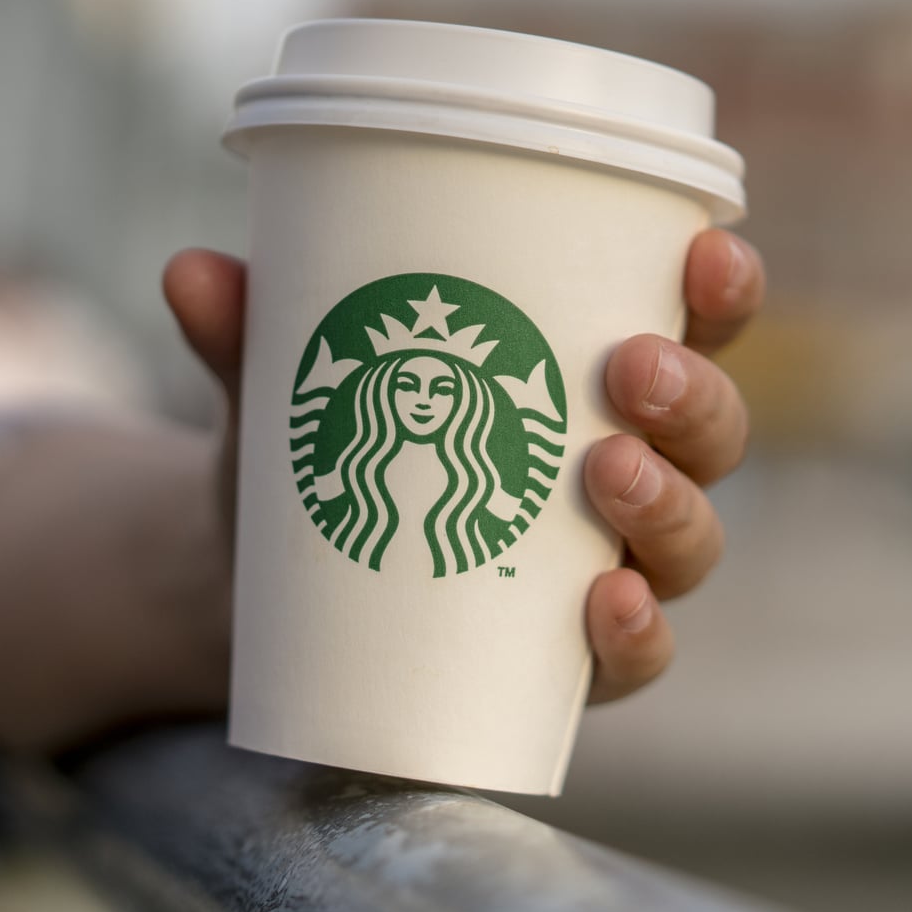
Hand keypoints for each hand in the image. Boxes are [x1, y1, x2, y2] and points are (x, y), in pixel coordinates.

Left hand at [165, 229, 763, 707]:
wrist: (265, 591)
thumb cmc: (319, 445)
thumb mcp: (286, 385)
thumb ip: (248, 333)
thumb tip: (190, 270)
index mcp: (592, 373)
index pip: (692, 325)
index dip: (721, 292)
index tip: (704, 255)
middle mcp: (626, 467)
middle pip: (714, 433)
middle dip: (693, 397)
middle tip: (630, 369)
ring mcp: (608, 566)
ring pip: (692, 539)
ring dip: (670, 504)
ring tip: (608, 474)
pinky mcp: (567, 656)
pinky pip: (636, 654)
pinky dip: (635, 634)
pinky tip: (606, 604)